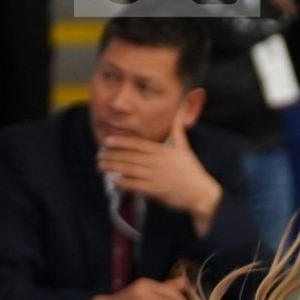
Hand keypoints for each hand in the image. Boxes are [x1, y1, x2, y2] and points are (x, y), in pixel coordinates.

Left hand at [99, 117, 222, 227]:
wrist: (201, 193)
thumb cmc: (192, 170)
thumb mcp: (185, 146)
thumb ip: (178, 128)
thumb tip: (183, 106)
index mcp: (162, 150)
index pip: (137, 144)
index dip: (120, 142)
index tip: (107, 141)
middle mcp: (156, 162)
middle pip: (129, 157)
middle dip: (111, 156)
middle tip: (98, 155)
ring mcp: (155, 176)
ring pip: (128, 170)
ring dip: (112, 168)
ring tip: (100, 166)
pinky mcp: (154, 190)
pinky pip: (133, 185)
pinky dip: (122, 183)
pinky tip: (114, 181)